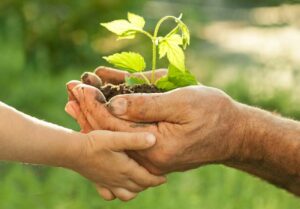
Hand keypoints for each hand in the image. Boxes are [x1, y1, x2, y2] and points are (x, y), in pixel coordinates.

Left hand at [65, 67, 245, 174]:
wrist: (234, 134)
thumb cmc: (213, 114)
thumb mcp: (182, 103)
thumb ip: (146, 106)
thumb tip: (113, 105)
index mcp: (155, 148)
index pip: (114, 127)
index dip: (94, 105)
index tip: (78, 87)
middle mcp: (149, 157)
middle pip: (110, 134)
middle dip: (89, 111)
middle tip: (70, 92)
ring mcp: (151, 157)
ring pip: (116, 137)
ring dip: (97, 116)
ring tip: (77, 101)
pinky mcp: (155, 152)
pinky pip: (128, 137)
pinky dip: (114, 123)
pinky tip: (101, 111)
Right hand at [68, 130, 165, 201]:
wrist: (73, 151)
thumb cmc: (95, 143)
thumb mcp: (116, 138)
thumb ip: (135, 140)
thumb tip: (153, 140)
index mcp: (125, 169)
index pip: (147, 179)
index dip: (157, 179)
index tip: (165, 178)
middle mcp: (118, 179)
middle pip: (138, 187)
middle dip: (148, 184)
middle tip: (154, 177)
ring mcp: (107, 183)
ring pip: (126, 195)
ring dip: (135, 190)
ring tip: (139, 182)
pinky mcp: (98, 182)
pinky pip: (110, 195)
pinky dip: (116, 194)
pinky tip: (118, 186)